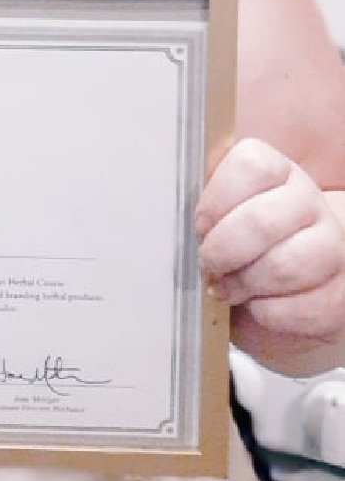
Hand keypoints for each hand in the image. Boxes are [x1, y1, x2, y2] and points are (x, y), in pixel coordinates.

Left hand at [196, 138, 344, 356]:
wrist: (282, 289)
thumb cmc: (237, 243)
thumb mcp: (217, 212)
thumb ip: (199, 204)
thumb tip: (155, 206)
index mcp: (275, 170)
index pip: (252, 165)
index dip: (217, 199)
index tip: (198, 225)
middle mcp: (308, 200)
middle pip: (263, 220)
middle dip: (223, 251)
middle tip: (207, 264)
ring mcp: (332, 244)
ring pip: (287, 265)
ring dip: (246, 285)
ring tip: (227, 289)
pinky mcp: (341, 290)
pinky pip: (308, 307)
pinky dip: (270, 314)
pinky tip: (256, 308)